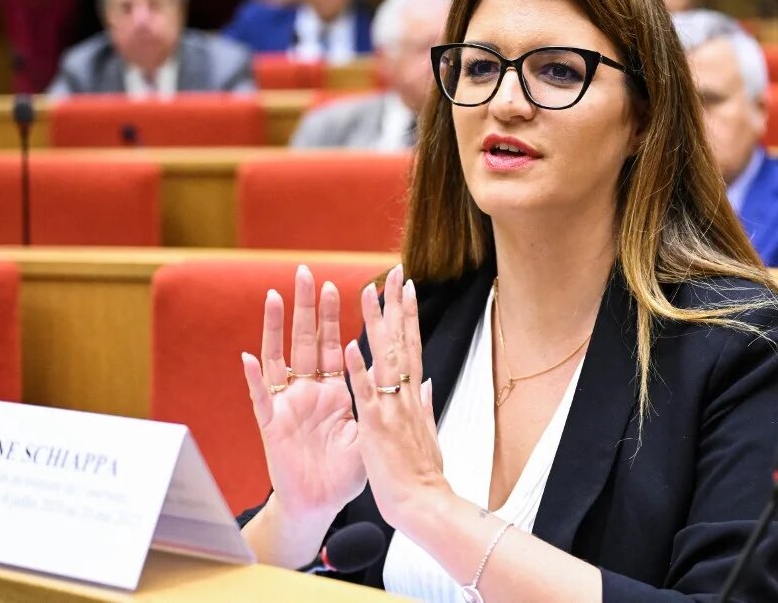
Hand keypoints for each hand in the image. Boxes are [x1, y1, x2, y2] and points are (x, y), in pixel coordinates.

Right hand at [242, 265, 366, 520]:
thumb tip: (414, 376)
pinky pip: (261, 399)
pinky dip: (254, 379)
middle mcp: (309, 390)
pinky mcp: (272, 426)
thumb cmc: (345, 470)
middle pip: (306, 339)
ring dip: (276, 328)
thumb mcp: (370, 431)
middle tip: (306, 271)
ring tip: (276, 296)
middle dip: (307, 306)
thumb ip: (379, 402)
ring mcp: (288, 405)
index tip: (343, 283)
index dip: (338, 315)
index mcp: (335, 390)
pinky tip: (248, 358)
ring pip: (280, 358)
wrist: (322, 504)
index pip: (335, 343)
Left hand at [344, 264, 450, 531]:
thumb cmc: (422, 474)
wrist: (424, 504)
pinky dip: (358, 370)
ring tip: (368, 293)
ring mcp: (391, 408)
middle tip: (393, 273)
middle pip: (401, 342)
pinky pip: (365, 394)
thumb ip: (424, 406)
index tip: (407, 288)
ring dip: (376, 324)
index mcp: (414, 397)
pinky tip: (350, 346)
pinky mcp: (375, 427)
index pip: (412, 347)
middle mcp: (405, 396)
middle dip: (396, 306)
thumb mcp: (427, 434)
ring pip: (383, 358)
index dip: (409, 316)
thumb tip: (427, 385)